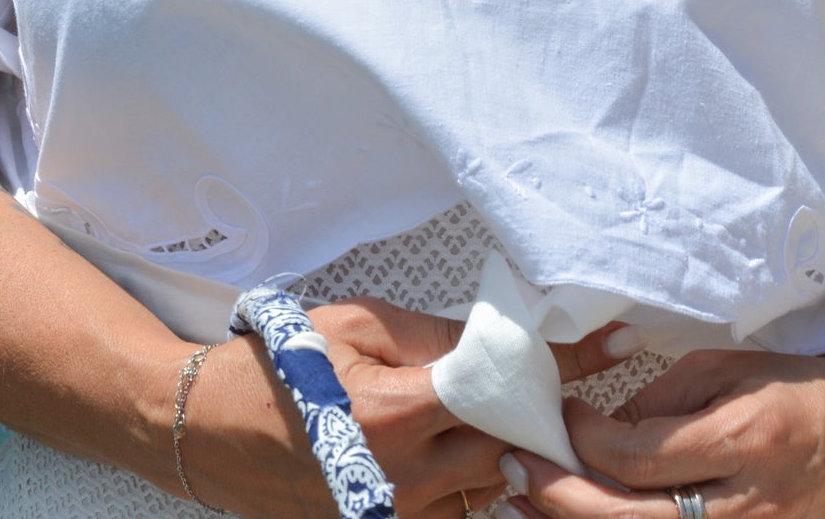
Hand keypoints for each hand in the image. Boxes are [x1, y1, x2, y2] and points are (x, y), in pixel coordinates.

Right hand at [180, 296, 607, 518]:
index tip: (614, 340)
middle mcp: (401, 481)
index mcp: (394, 416)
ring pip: (489, 488)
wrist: (209, 431)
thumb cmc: (278, 366)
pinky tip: (469, 446)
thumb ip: (433, 336)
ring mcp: (394, 518)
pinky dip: (473, 480)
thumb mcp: (355, 325)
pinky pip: (457, 513)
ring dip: (509, 450)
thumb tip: (504, 339)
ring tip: (523, 411)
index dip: (562, 365)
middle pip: (508, 447)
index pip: (503, 389)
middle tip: (561, 376)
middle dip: (537, 411)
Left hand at [499, 346, 824, 518]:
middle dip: (559, 496)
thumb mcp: (728, 371)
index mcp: (742, 442)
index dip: (584, 438)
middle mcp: (746, 506)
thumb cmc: (794, 389)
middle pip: (629, 518)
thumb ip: (662, 400)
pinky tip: (582, 516)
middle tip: (513, 467)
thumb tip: (601, 430)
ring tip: (524, 504)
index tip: (556, 415)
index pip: (637, 454)